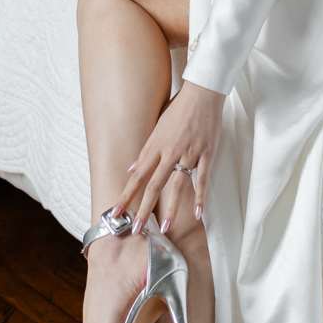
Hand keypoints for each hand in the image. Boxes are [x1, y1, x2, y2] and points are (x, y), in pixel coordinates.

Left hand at [115, 82, 224, 241]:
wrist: (202, 93)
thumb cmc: (179, 108)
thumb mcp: (157, 127)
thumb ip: (146, 151)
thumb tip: (132, 169)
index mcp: (156, 146)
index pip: (138, 176)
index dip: (126, 195)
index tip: (116, 212)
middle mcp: (169, 152)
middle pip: (153, 185)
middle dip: (143, 208)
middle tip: (135, 229)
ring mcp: (189, 154)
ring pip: (177, 186)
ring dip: (170, 208)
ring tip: (163, 228)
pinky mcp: (206, 154)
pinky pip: (202, 179)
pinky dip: (200, 197)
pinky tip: (197, 214)